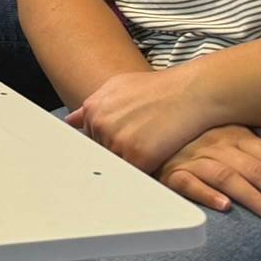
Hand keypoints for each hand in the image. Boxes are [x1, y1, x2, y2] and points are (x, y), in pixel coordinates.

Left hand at [67, 65, 218, 174]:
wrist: (189, 92)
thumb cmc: (157, 89)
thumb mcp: (117, 87)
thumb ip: (92, 106)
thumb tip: (70, 122)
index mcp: (93, 109)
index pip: (90, 138)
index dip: (107, 141)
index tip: (117, 142)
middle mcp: (100, 125)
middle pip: (102, 152)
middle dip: (118, 151)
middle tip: (140, 141)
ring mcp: (117, 142)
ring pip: (117, 165)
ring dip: (130, 162)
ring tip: (150, 145)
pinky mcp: (137, 157)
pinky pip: (134, 174)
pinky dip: (143, 171)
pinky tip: (155, 158)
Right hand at [158, 126, 260, 222]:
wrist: (146, 124)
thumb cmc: (193, 132)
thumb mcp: (227, 127)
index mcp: (234, 133)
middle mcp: (217, 144)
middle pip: (258, 169)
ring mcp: (193, 157)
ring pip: (228, 177)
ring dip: (253, 197)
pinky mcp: (170, 172)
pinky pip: (188, 183)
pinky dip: (207, 194)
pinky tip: (224, 207)